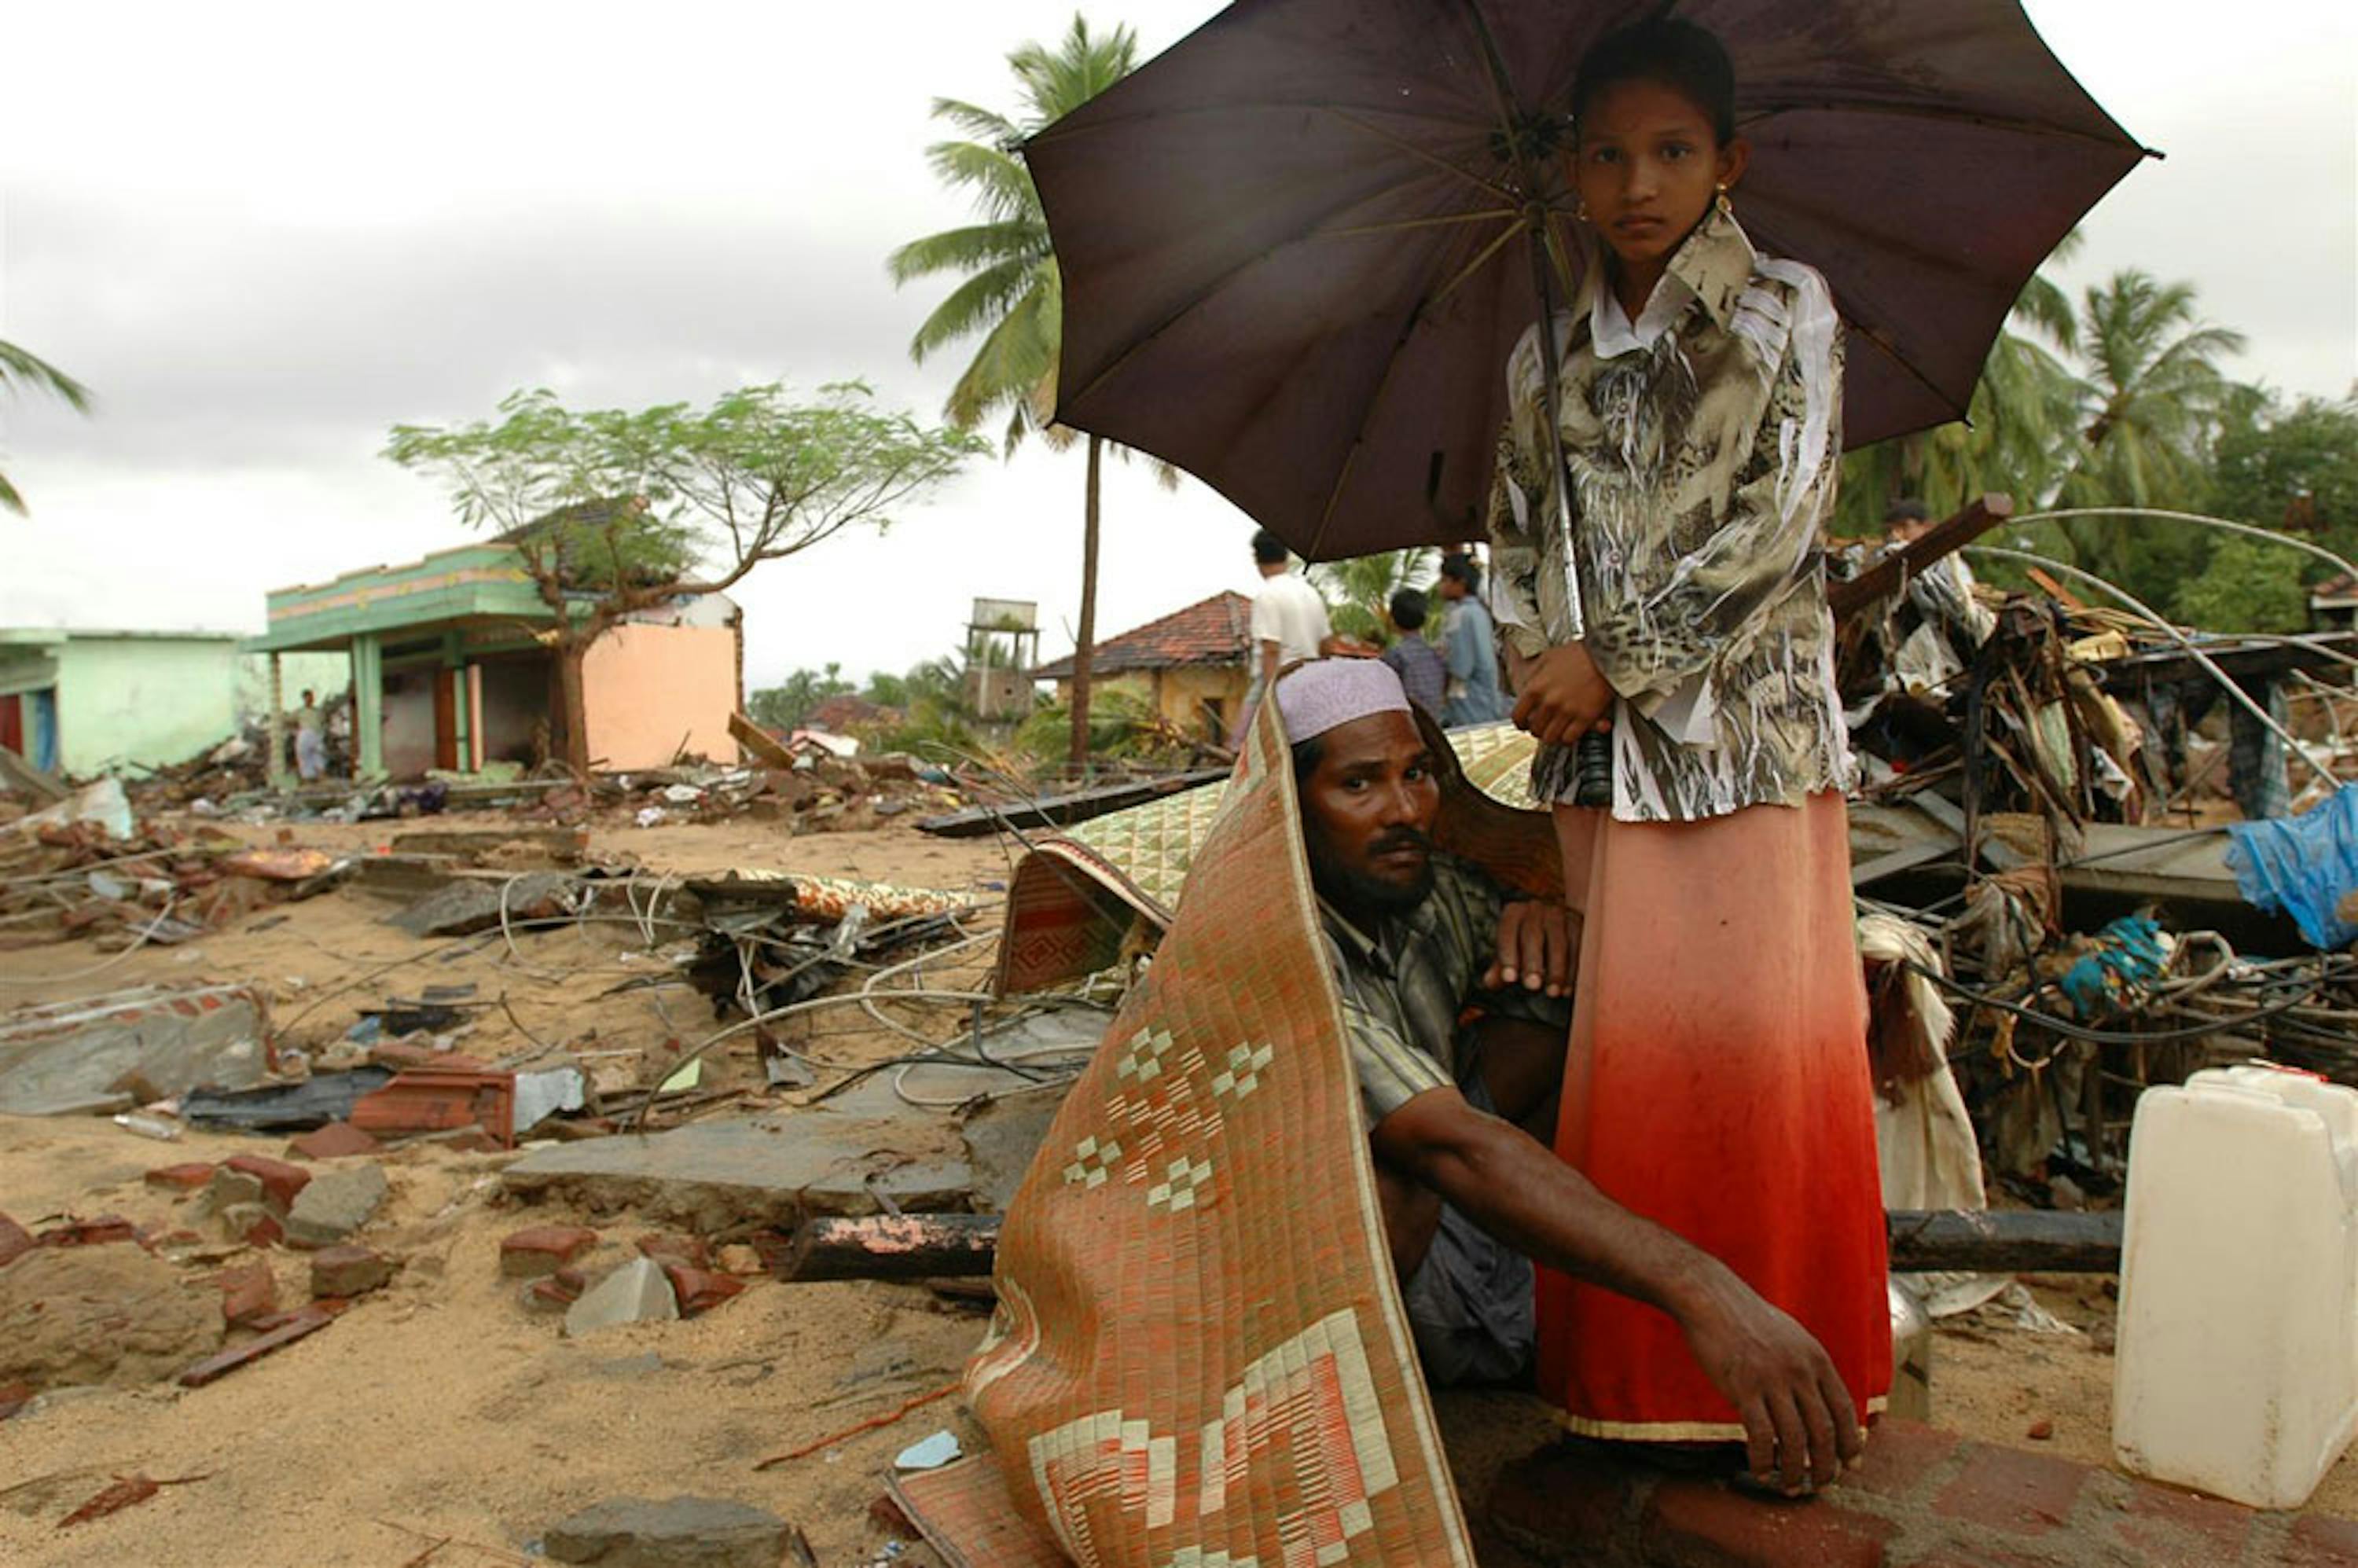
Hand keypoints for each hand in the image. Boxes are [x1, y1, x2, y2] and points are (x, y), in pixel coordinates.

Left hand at [1482, 900, 1575, 997]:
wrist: (1556, 922)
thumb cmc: (1526, 941)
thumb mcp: (1511, 951)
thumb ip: (1499, 967)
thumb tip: (1490, 982)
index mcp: (1513, 912)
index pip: (1507, 932)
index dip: (1507, 956)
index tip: (1509, 979)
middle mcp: (1535, 908)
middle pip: (1533, 935)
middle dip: (1532, 962)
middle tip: (1532, 986)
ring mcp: (1560, 914)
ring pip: (1558, 942)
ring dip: (1556, 970)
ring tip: (1552, 992)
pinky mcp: (1579, 924)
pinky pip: (1578, 947)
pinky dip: (1573, 970)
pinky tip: (1568, 989)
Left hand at [1511, 644, 1612, 746]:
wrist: (1606, 656)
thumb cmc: (1578, 655)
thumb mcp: (1547, 658)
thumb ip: (1534, 676)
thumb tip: (1526, 686)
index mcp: (1536, 688)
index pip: (1518, 717)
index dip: (1521, 722)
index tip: (1524, 724)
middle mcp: (1549, 703)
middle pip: (1535, 730)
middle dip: (1537, 729)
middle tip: (1543, 725)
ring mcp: (1567, 712)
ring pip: (1550, 738)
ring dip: (1552, 735)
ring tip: (1555, 729)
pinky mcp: (1585, 718)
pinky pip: (1569, 738)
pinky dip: (1567, 737)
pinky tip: (1569, 731)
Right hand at [1674, 1268, 1863, 1493]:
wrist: (1710, 1298)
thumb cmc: (1747, 1318)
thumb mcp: (1792, 1337)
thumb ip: (1808, 1367)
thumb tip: (1819, 1402)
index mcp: (1816, 1358)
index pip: (1844, 1410)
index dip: (1850, 1442)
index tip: (1850, 1465)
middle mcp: (1800, 1371)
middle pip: (1824, 1432)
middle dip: (1826, 1467)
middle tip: (1820, 1485)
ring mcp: (1772, 1380)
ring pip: (1794, 1440)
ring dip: (1794, 1471)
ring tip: (1789, 1486)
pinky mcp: (1743, 1388)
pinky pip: (1760, 1435)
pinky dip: (1763, 1460)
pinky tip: (1760, 1471)